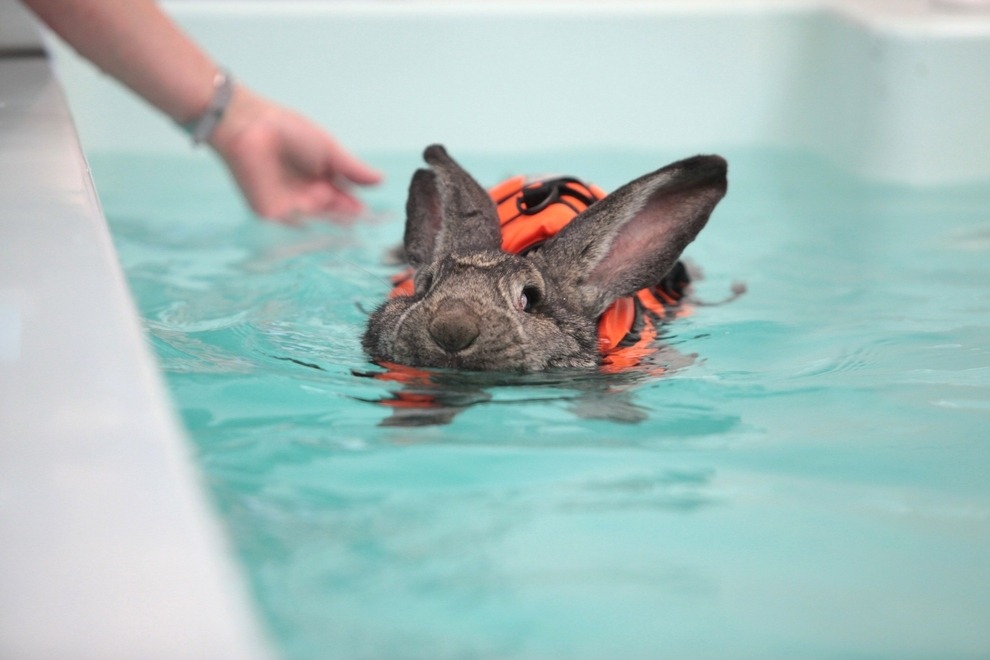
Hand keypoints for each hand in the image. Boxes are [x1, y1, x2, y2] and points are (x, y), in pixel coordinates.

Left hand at [208, 86, 381, 221]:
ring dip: (333, 230)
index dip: (360, 210)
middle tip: (366, 229)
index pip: (346, 200)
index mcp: (323, 178)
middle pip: (334, 215)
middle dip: (349, 222)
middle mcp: (308, 194)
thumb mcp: (329, 150)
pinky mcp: (272, 214)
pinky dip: (309, 234)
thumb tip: (381, 180)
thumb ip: (353, 169)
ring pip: (317, 224)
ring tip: (350, 236)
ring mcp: (291, 206)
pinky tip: (325, 237)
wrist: (251, 128)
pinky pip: (294, 229)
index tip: (378, 218)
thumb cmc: (290, 131)